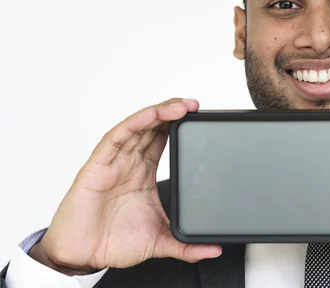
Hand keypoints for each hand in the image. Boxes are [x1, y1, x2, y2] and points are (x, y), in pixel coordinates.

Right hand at [30, 98, 221, 274]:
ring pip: (138, 126)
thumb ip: (187, 246)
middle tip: (195, 105)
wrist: (82, 256)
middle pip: (153, 126)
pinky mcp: (97, 166)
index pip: (162, 139)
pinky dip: (134, 124)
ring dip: (159, 113)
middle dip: (174, 112)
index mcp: (143, 172)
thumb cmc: (113, 242)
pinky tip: (150, 116)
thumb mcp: (160, 241)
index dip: (179, 125)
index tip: (200, 117)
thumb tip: (214, 250)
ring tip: (181, 107)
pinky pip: (116, 138)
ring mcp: (114, 161)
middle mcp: (129, 162)